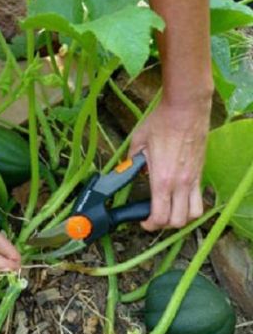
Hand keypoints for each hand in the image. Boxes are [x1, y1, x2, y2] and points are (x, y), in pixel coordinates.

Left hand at [129, 96, 210, 230]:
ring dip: (182, 217)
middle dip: (165, 225)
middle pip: (179, 221)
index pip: (160, 216)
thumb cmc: (161, 123)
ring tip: (170, 210)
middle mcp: (181, 184)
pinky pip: (199, 197)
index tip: (143, 222)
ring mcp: (194, 178)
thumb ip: (133, 162)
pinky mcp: (201, 171)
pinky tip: (180, 195)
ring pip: (195, 213)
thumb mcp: (138, 142)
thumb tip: (131, 170)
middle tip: (154, 217)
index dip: (150, 225)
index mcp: (162, 180)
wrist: (186, 108)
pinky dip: (191, 204)